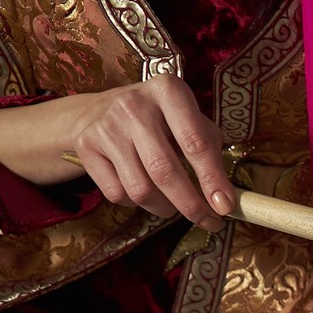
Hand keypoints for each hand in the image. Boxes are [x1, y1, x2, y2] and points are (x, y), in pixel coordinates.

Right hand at [0, 75, 233, 230]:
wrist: (97, 110)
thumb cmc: (158, 119)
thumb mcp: (187, 119)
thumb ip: (209, 148)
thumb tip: (226, 197)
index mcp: (168, 91)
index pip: (195, 143)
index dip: (212, 179)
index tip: (225, 207)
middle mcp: (134, 105)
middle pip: (165, 171)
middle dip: (191, 205)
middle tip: (206, 222)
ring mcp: (107, 125)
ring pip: (140, 189)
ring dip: (164, 209)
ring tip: (173, 206)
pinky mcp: (87, 146)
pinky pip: (117, 194)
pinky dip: (135, 205)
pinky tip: (142, 191)